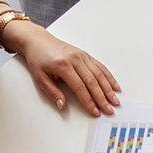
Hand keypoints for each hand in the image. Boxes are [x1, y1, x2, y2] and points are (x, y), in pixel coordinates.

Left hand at [4, 22, 120, 114]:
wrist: (38, 41)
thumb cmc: (38, 58)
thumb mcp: (39, 78)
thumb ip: (52, 92)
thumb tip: (62, 105)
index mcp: (63, 66)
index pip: (80, 87)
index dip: (88, 101)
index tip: (94, 111)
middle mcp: (76, 59)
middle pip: (93, 82)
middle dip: (102, 98)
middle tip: (109, 109)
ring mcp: (82, 56)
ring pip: (99, 74)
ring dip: (108, 89)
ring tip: (114, 100)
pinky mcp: (85, 55)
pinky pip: (100, 66)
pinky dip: (108, 77)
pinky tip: (114, 85)